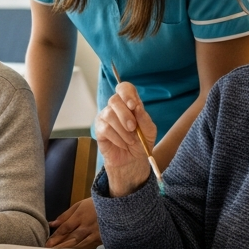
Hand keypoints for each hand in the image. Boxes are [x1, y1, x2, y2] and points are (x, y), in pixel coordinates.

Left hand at [46, 197, 100, 248]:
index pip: (66, 228)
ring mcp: (95, 234)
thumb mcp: (79, 205)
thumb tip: (51, 224)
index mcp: (80, 216)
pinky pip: (89, 247)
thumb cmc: (94, 204)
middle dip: (60, 246)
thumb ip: (65, 216)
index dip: (56, 236)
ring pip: (80, 245)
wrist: (114, 206)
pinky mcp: (101, 239)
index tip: (47, 243)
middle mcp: (87, 226)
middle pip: (72, 238)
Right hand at [93, 82, 158, 196]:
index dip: (127, 94)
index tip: (133, 106)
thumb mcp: (149, 131)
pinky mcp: (99, 129)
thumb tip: (137, 107)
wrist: (133, 160)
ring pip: (109, 115)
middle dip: (125, 115)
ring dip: (123, 130)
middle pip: (114, 100)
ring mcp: (105, 117)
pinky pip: (105, 129)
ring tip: (130, 141)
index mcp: (129, 103)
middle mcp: (116, 107)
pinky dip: (117, 138)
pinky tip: (122, 144)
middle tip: (133, 128)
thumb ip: (144, 118)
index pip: (124, 88)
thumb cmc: (141, 143)